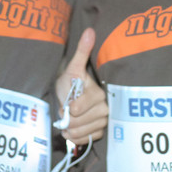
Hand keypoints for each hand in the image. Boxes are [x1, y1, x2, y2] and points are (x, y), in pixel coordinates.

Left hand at [55, 28, 107, 144]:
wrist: (73, 94)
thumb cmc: (72, 80)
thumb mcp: (73, 67)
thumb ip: (82, 51)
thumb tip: (90, 31)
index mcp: (98, 93)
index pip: (78, 107)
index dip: (67, 107)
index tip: (65, 101)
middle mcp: (105, 108)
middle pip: (79, 122)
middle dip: (68, 118)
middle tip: (66, 109)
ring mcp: (103, 121)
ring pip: (82, 132)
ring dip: (70, 128)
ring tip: (67, 119)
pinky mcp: (100, 132)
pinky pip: (85, 140)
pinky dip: (75, 137)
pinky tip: (72, 129)